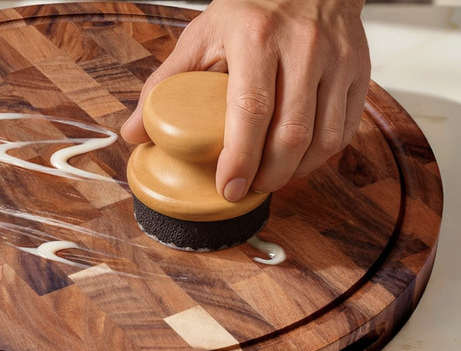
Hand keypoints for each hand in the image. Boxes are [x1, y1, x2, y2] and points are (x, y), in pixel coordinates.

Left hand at [121, 0, 369, 200]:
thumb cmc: (250, 9)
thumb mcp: (201, 36)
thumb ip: (164, 83)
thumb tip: (133, 132)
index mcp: (256, 36)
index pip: (251, 110)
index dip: (241, 158)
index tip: (229, 188)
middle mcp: (303, 47)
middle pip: (291, 133)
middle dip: (268, 175)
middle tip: (248, 189)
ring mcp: (338, 59)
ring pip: (323, 138)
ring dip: (296, 171)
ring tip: (271, 177)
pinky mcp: (360, 70)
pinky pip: (345, 129)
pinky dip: (320, 156)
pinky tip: (298, 160)